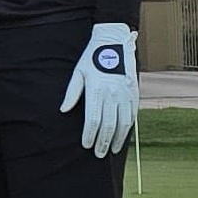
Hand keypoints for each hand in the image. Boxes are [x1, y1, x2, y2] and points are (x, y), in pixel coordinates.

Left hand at [59, 22, 138, 157]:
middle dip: (103, 142)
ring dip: (117, 139)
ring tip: (111, 149)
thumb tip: (63, 109)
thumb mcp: (78, 73)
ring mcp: (126, 94)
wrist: (114, 43)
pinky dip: (128, 128)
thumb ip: (71, 93)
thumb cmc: (91, 58)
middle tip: (99, 154)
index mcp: (97, 90)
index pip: (93, 120)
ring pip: (123, 123)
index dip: (90, 135)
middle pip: (108, 125)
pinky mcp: (134, 93)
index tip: (86, 145)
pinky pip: (132, 115)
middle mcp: (113, 94)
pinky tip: (123, 136)